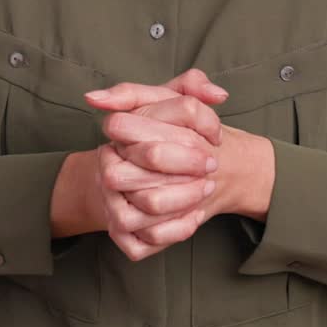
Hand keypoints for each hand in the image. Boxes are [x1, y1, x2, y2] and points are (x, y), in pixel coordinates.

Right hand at [84, 67, 227, 260]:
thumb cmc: (157, 135)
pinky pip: (147, 239)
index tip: (215, 136)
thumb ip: (191, 87)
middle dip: (191, 162)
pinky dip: (177, 230)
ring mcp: (111, 202)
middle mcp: (108, 168)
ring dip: (188, 198)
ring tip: (207, 188)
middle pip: (152, 158)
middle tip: (214, 164)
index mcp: (117, 131)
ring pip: (150, 204)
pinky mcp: (121, 234)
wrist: (134, 179)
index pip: (149, 122)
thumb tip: (219, 94)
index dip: (187, 129)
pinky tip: (196, 216)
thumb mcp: (168, 104)